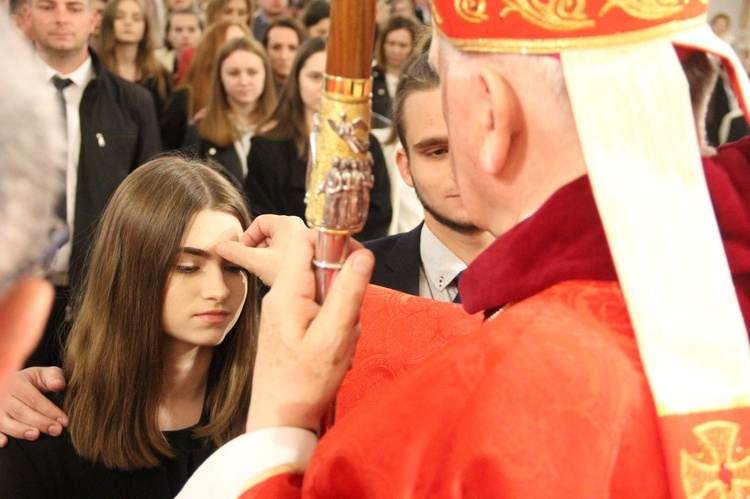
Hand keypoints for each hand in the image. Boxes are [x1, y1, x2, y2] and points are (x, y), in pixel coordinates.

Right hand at [0, 367, 67, 446]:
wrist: (12, 383)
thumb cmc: (33, 381)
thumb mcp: (44, 374)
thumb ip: (54, 377)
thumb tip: (59, 386)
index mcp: (17, 382)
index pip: (34, 399)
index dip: (49, 411)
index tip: (64, 421)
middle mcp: (3, 395)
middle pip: (21, 411)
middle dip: (40, 422)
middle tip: (56, 430)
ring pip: (5, 422)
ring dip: (20, 430)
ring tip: (36, 435)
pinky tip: (5, 442)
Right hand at [217, 215, 307, 285]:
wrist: (318, 289)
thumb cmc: (292, 272)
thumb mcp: (258, 262)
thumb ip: (237, 253)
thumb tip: (219, 247)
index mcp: (287, 223)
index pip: (259, 222)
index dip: (247, 236)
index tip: (242, 251)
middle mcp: (297, 227)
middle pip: (268, 232)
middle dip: (257, 248)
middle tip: (252, 263)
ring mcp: (304, 240)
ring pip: (277, 243)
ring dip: (266, 255)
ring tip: (265, 270)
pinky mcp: (308, 251)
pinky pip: (286, 251)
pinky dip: (277, 260)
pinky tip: (277, 273)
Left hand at [246, 230, 373, 432]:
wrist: (278, 420)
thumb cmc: (304, 383)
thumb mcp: (334, 336)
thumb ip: (348, 293)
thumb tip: (363, 254)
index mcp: (287, 292)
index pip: (306, 241)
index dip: (334, 242)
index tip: (357, 262)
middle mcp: (280, 297)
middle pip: (319, 268)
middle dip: (343, 288)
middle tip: (349, 320)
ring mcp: (283, 312)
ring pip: (323, 293)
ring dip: (341, 313)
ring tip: (341, 343)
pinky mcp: (289, 326)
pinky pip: (318, 312)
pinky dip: (332, 327)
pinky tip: (333, 351)